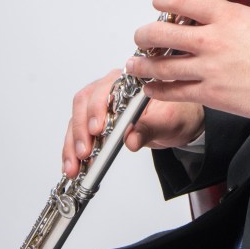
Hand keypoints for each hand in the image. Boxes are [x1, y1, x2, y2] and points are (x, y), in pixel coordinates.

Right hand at [61, 68, 204, 177]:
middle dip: (81, 130)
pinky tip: (72, 166)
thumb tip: (130, 140)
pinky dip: (72, 151)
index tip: (97, 130)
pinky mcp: (96, 123)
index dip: (97, 108)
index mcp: (127, 81)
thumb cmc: (174, 113)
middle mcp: (109, 89)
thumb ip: (149, 129)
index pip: (103, 88)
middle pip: (84, 103)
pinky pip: (78, 134)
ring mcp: (100, 106)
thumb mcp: (168, 121)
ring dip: (72, 144)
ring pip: (77, 120)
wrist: (177, 122)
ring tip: (73, 167)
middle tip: (84, 153)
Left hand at [126, 0, 249, 120]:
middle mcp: (212, 39)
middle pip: (162, 33)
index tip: (159, 2)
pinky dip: (157, 88)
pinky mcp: (210, 93)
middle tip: (141, 36)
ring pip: (162, 65)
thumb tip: (204, 12)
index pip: (180, 0)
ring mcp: (209, 67)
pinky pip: (173, 91)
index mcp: (224, 15)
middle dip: (145, 35)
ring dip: (143, 64)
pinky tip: (150, 86)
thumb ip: (224, 16)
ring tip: (135, 63)